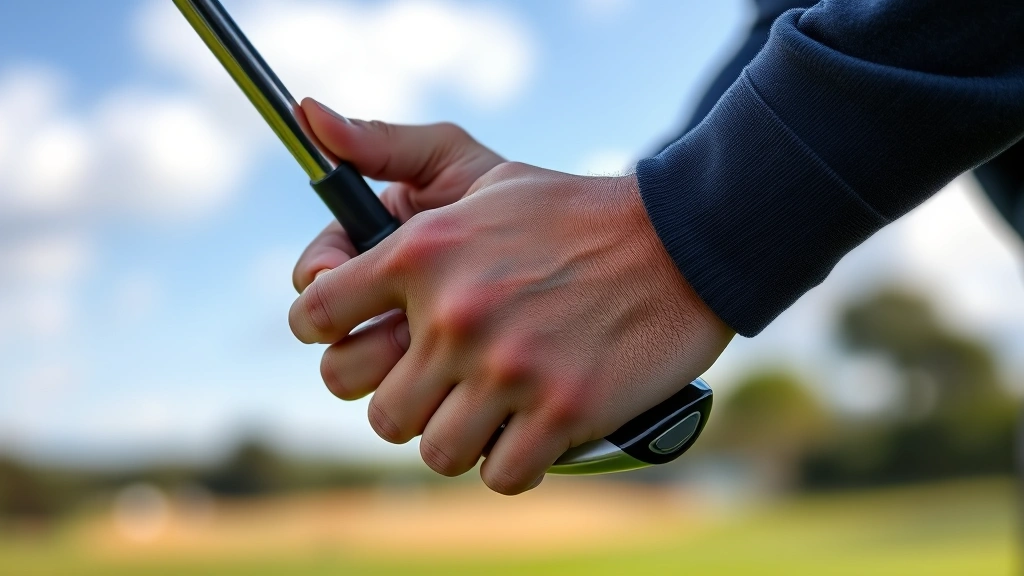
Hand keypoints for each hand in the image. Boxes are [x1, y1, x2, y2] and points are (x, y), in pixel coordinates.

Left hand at [290, 148, 734, 492]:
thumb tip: (307, 117)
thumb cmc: (567, 210)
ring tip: (485, 408)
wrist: (681, 240)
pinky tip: (526, 433)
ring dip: (458, 437)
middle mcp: (456, 314)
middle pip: (376, 406)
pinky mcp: (563, 411)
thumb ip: (388, 147)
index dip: (326, 331)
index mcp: (421, 251)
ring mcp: (510, 368)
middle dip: (404, 399)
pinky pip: (500, 475)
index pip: (315, 315)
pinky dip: (510, 463)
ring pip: (433, 451)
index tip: (353, 334)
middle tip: (439, 380)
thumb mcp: (476, 168)